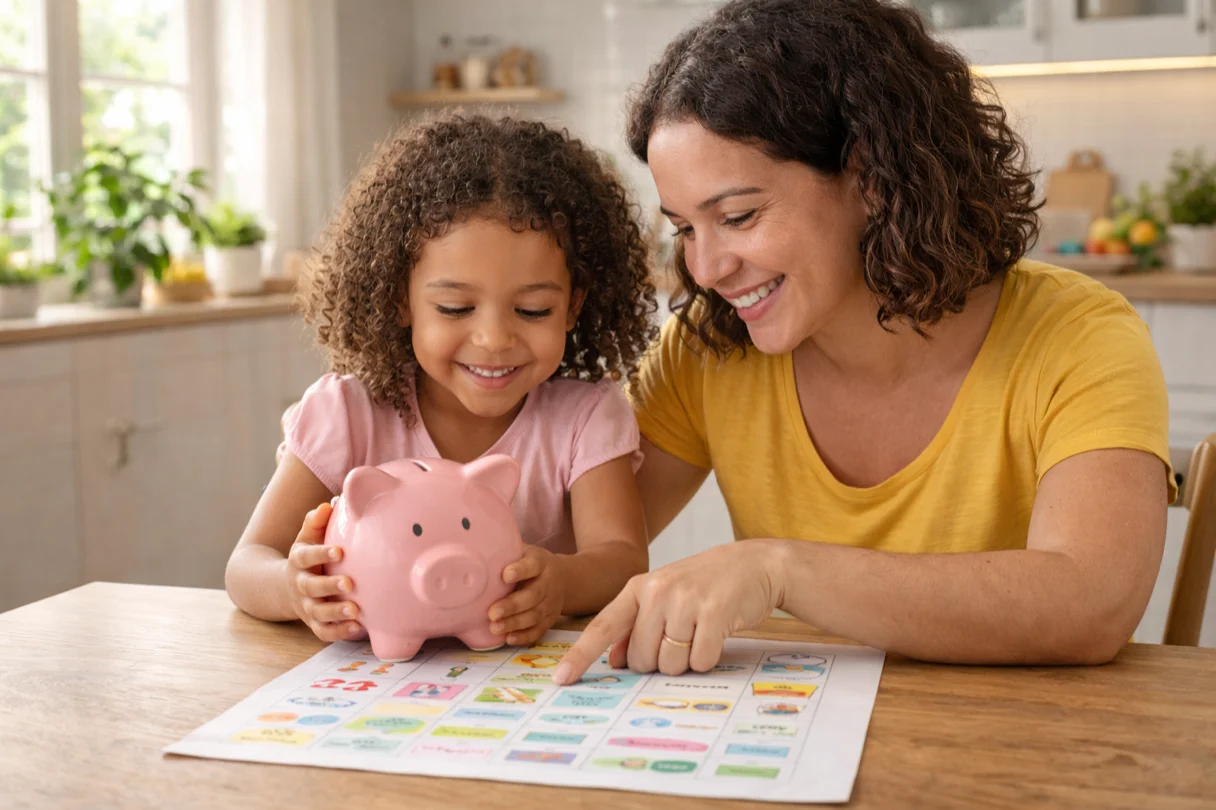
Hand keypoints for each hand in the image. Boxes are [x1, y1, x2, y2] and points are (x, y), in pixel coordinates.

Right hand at [285, 502, 364, 641]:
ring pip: (318, 612)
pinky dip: (339, 632)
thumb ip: (316, 521)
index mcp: (298, 560)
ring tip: (356, 610)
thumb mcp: (306, 537)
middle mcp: (300, 584)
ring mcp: (306, 606)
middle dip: (329, 586)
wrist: (284, 588)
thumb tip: (329, 505)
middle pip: (311, 587)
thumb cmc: (308, 555)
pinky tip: (357, 628)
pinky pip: (325, 631)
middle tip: (350, 584)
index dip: (321, 554)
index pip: (306, 556)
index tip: (339, 551)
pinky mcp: (314, 623)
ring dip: (336, 613)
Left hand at [487, 546, 564, 645]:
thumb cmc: (530, 563)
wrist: (562, 578)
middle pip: (533, 595)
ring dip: (515, 623)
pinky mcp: (550, 619)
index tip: (505, 575)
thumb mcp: (523, 551)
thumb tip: (473, 547)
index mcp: (540, 562)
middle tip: (492, 613)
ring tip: (495, 628)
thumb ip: (505, 552)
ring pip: (535, 615)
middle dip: (512, 605)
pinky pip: (539, 630)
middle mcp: (548, 583)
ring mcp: (551, 603)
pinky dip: (524, 636)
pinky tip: (509, 638)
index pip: (532, 565)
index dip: (520, 570)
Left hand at [553, 539, 784, 683]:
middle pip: (641, 659)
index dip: (581, 655)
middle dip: (659, 661)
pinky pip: (700, 662)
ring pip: (669, 664)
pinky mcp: (714, 613)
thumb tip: (614, 661)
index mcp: (639, 587)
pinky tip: (717, 633)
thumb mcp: (665, 595)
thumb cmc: (705, 584)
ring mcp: (686, 602)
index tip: (561, 679)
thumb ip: (636, 624)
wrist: (754, 564)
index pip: (603, 626)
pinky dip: (708, 658)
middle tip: (680, 637)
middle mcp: (657, 592)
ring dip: (685, 661)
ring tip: (700, 631)